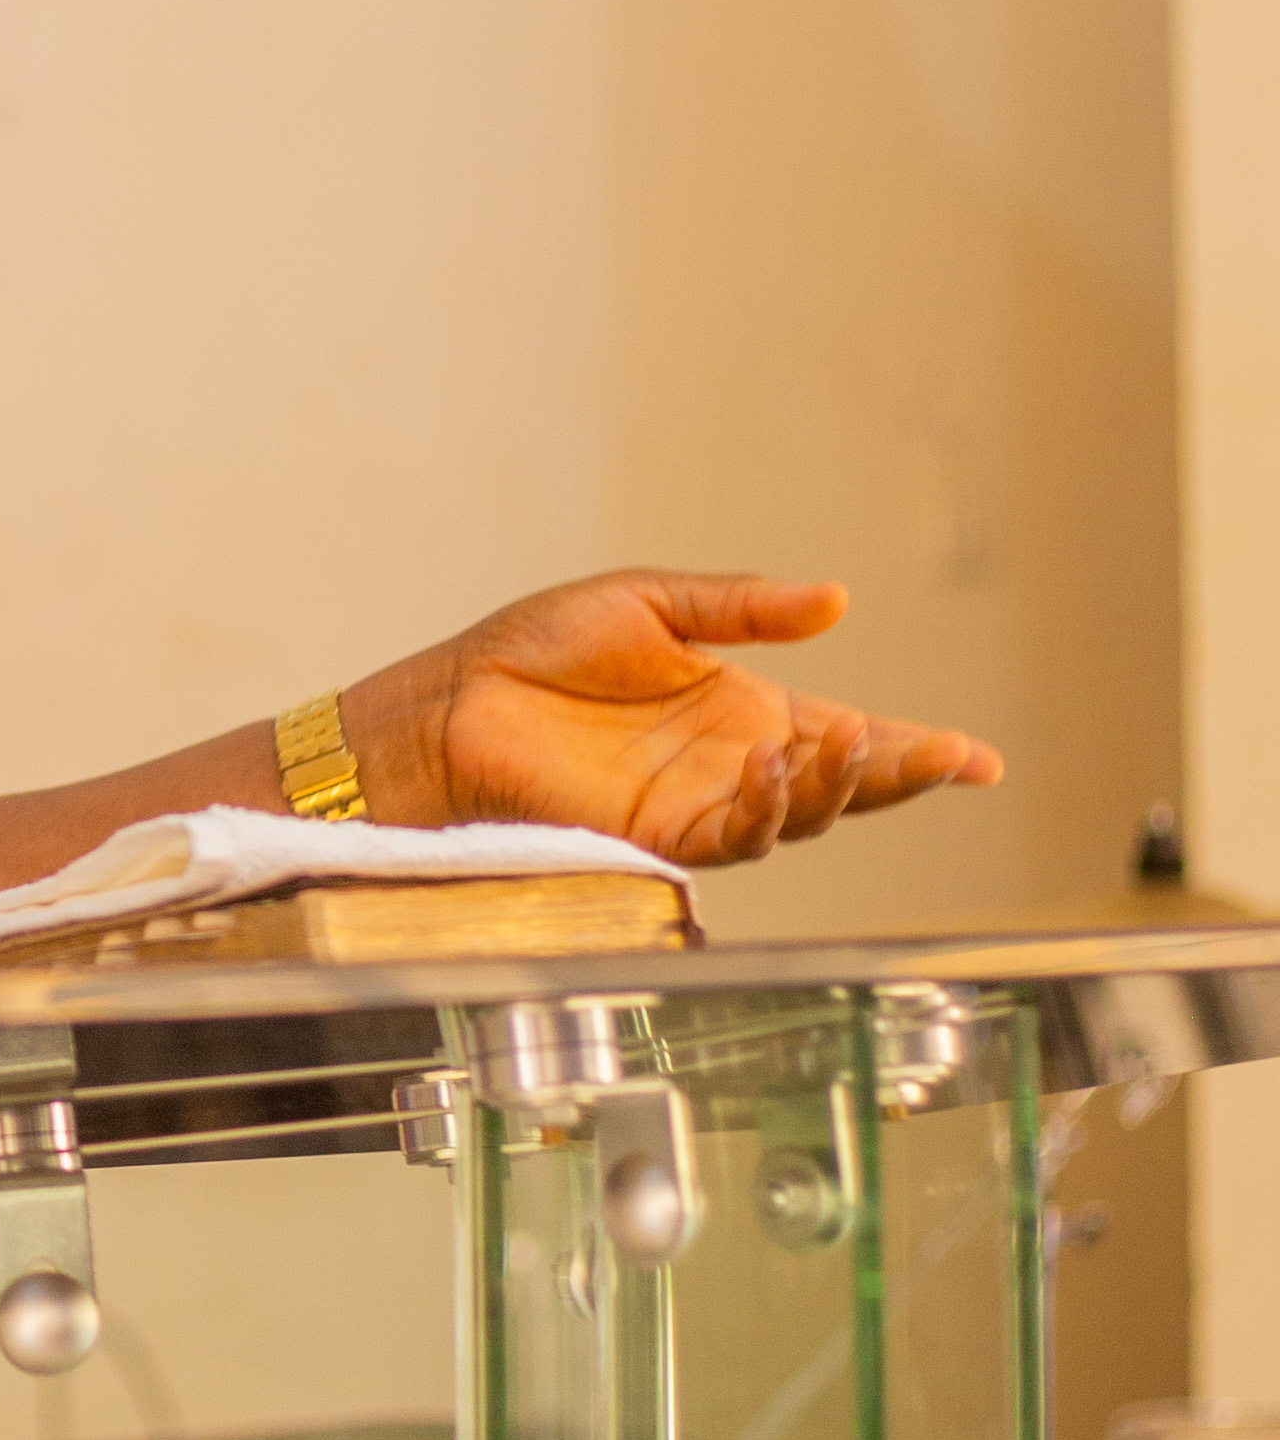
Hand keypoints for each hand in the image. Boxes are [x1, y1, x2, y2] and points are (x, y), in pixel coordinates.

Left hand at [368, 571, 1004, 869]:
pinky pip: (731, 839)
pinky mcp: (656, 837)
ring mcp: (700, 806)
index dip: (915, 751)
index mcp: (744, 710)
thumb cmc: (539, 650)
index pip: (849, 735)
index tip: (980, 758)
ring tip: (851, 745)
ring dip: (836, 788)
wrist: (458, 697)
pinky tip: (775, 771)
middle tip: (950, 759)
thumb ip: (742, 607)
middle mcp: (734, 765)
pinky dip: (765, 810)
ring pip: (799, 820)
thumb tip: (837, 600)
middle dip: (902, 775)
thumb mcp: (651, 603)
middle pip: (843, 785)